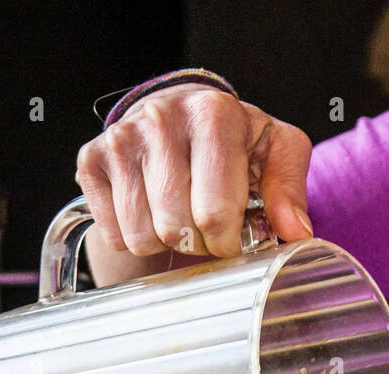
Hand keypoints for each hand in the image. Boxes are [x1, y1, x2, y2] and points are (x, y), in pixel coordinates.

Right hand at [75, 84, 313, 260]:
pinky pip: (113, 234)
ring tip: (178, 221)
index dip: (226, 241)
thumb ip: (289, 189)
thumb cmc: (231, 141)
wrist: (177, 115)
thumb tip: (297, 234)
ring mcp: (121, 138)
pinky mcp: (91, 159)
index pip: (215, 211)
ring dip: (165, 244)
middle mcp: (161, 118)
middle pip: (176, 227)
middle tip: (205, 232)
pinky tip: (149, 213)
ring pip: (141, 235)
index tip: (231, 239)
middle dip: (196, 245)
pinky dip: (132, 238)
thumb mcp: (273, 152)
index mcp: (213, 114)